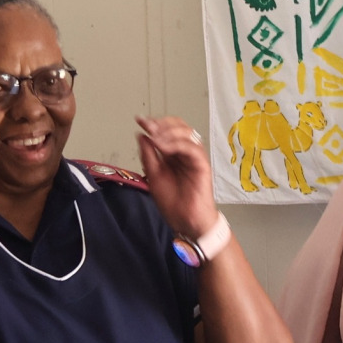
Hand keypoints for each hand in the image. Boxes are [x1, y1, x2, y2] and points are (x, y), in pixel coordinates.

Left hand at [135, 116, 221, 244]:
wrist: (185, 221)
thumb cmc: (173, 203)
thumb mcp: (153, 175)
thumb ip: (148, 155)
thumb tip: (141, 135)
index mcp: (173, 153)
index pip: (167, 130)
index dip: (154, 122)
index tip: (140, 120)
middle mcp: (185, 152)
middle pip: (179, 126)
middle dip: (162, 124)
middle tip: (148, 126)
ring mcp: (194, 157)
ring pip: (187, 133)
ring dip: (169, 132)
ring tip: (155, 138)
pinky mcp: (202, 165)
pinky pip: (192, 148)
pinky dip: (177, 144)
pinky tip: (164, 148)